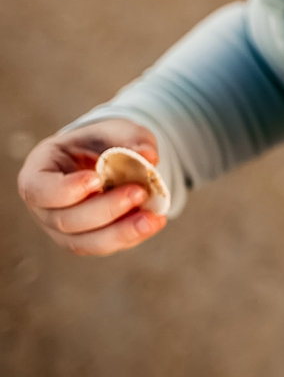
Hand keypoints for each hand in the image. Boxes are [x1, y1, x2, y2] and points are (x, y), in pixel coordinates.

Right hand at [16, 119, 167, 255]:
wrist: (108, 159)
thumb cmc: (102, 142)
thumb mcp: (115, 130)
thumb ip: (130, 138)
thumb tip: (149, 156)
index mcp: (39, 173)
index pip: (38, 190)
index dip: (64, 190)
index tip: (96, 179)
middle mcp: (44, 208)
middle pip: (65, 220)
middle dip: (104, 209)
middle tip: (138, 192)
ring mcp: (62, 230)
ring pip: (84, 242)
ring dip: (120, 232)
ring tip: (152, 218)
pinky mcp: (86, 241)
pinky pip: (105, 247)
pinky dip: (130, 236)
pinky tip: (154, 222)